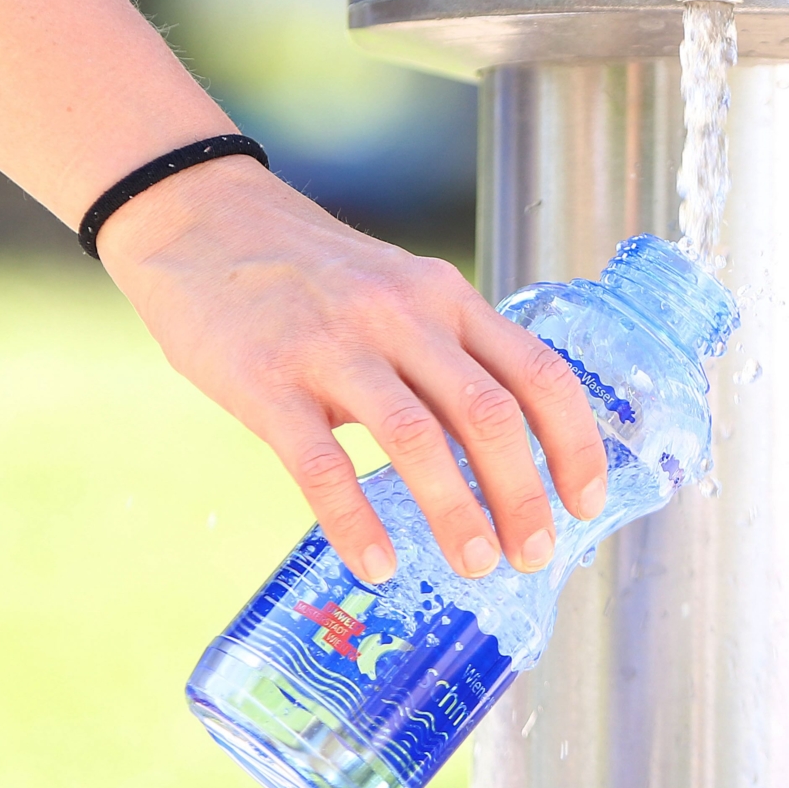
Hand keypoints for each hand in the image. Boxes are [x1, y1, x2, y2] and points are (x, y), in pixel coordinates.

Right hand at [95, 155, 606, 581]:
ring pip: (416, 439)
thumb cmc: (311, 275)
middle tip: (532, 556)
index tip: (586, 503)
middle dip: (522, 494)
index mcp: (445, 298)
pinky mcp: (267, 381)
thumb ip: (446, 353)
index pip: (537, 373)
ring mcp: (334, 347)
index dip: (574, 443)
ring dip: (454, 513)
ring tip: (474, 566)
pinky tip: (376, 564)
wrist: (202, 221)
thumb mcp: (398, 292)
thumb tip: (502, 454)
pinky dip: (355, 521)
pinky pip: (321, 464)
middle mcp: (402, 317)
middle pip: (488, 414)